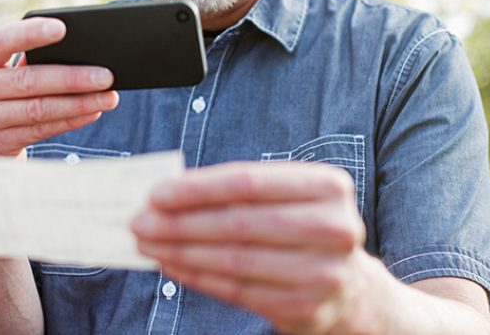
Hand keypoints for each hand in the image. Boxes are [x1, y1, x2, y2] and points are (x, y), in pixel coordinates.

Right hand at [0, 16, 118, 157]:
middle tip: (106, 75)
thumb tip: (78, 55)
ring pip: (38, 109)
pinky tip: (91, 112)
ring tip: (107, 97)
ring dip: (79, 103)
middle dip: (72, 77)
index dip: (30, 33)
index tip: (62, 28)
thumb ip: (25, 64)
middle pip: (27, 80)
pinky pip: (39, 130)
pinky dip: (70, 120)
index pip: (1, 41)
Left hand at [132, 161, 371, 333]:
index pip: (248, 182)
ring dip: (181, 251)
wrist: (350, 287)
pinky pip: (237, 291)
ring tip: (148, 244)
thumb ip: (234, 190)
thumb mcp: (283, 196)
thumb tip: (165, 191)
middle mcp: (334, 228)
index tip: (155, 193)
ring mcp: (324, 273)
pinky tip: (171, 265)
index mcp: (328, 186)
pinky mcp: (306, 308)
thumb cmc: (300, 226)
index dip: (198, 188)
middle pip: (239, 223)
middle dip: (180, 222)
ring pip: (234, 260)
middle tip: (139, 222)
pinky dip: (197, 276)